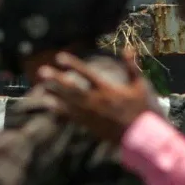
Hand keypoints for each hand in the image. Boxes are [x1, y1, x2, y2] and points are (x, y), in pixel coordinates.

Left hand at [35, 51, 153, 142]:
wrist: (143, 137)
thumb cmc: (143, 109)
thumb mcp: (140, 86)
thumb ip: (132, 66)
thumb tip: (128, 47)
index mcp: (108, 90)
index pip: (87, 74)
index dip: (73, 65)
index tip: (59, 57)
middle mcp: (96, 101)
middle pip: (72, 89)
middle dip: (56, 80)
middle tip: (42, 72)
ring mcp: (91, 114)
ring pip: (69, 103)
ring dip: (54, 94)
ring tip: (41, 87)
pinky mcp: (90, 125)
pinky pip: (72, 117)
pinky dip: (60, 110)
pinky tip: (49, 105)